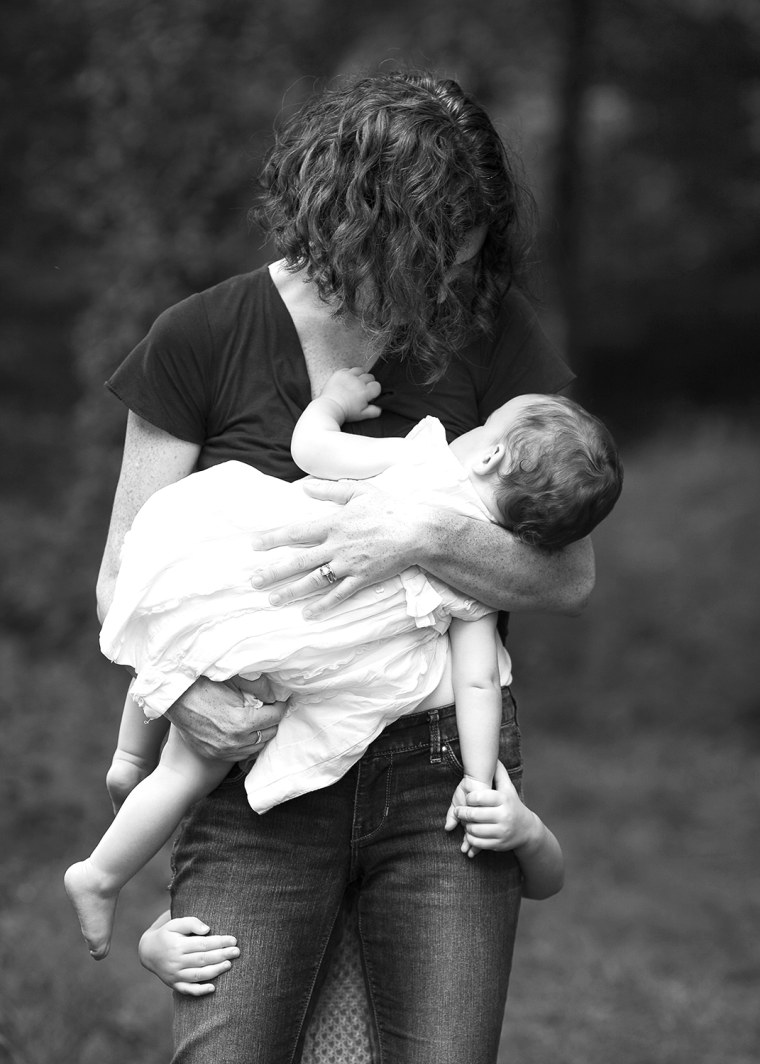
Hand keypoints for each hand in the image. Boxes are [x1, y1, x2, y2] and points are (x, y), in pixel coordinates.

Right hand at [138, 911, 239, 995]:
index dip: (219, 942)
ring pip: (198, 975)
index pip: (203, 944)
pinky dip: (200, 991)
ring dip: (215, 971)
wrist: (148, 951)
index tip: (234, 940)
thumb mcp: (175, 923)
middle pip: (203, 959)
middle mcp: (176, 962)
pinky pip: (188, 990)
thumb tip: (207, 929)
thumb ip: (191, 923)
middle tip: (237, 952)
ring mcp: (175, 975)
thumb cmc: (166, 934)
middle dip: (222, 955)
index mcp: (177, 946)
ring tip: (229, 965)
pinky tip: (213, 988)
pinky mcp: (174, 984)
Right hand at [164, 675, 286, 760]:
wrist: (172, 700)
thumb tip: (274, 694)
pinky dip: (246, 743)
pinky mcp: (214, 754)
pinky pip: (241, 754)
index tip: (279, 700)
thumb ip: (257, 688)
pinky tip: (243, 731)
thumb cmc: (201, 686)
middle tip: (267, 708)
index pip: (275, 716)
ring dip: (260, 733)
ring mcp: (224, 751)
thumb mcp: (232, 682)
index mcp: (242, 721)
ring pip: (257, 746)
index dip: (279, 706)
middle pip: (269, 733)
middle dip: (271, 719)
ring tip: (256, 719)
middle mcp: (235, 741)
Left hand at [250, 480, 428, 617]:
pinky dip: (323, 605)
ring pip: (314, 581)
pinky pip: (339, 595)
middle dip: (274, 571)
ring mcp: (349, 565)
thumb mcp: (359, 491)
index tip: (254, 545)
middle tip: (253, 581)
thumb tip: (304, 488)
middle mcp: (337, 546)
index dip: (273, 538)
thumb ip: (330, 491)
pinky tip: (308, 614)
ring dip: (292, 591)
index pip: (296, 532)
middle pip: (298, 561)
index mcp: (333, 523)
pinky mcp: (363, 579)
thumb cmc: (390, 508)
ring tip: (273, 600)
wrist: (417, 530)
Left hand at [320, 368, 381, 421]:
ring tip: (356, 383)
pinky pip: (349, 369)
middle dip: (368, 383)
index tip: (369, 395)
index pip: (377, 386)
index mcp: (365, 392)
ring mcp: (348, 376)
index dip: (374, 390)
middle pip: (370, 377)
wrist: (329, 408)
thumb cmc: (345, 413)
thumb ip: (373, 411)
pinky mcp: (340, 373)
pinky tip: (347, 381)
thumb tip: (380, 407)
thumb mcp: (361, 415)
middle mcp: (358, 382)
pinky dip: (349, 373)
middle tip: (362, 390)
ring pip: (360, 370)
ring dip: (360, 375)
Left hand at [445, 762, 537, 857]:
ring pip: (474, 829)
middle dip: (462, 812)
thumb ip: (499, 773)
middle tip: (458, 811)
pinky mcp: (499, 844)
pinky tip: (470, 833)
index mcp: (504, 799)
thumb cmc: (513, 804)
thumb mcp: (508, 788)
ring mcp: (502, 831)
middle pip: (474, 814)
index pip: (479, 796)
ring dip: (466, 826)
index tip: (467, 798)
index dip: (469, 797)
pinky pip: (478, 843)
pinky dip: (470, 838)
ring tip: (465, 821)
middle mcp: (504, 815)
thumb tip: (493, 756)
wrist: (527, 830)